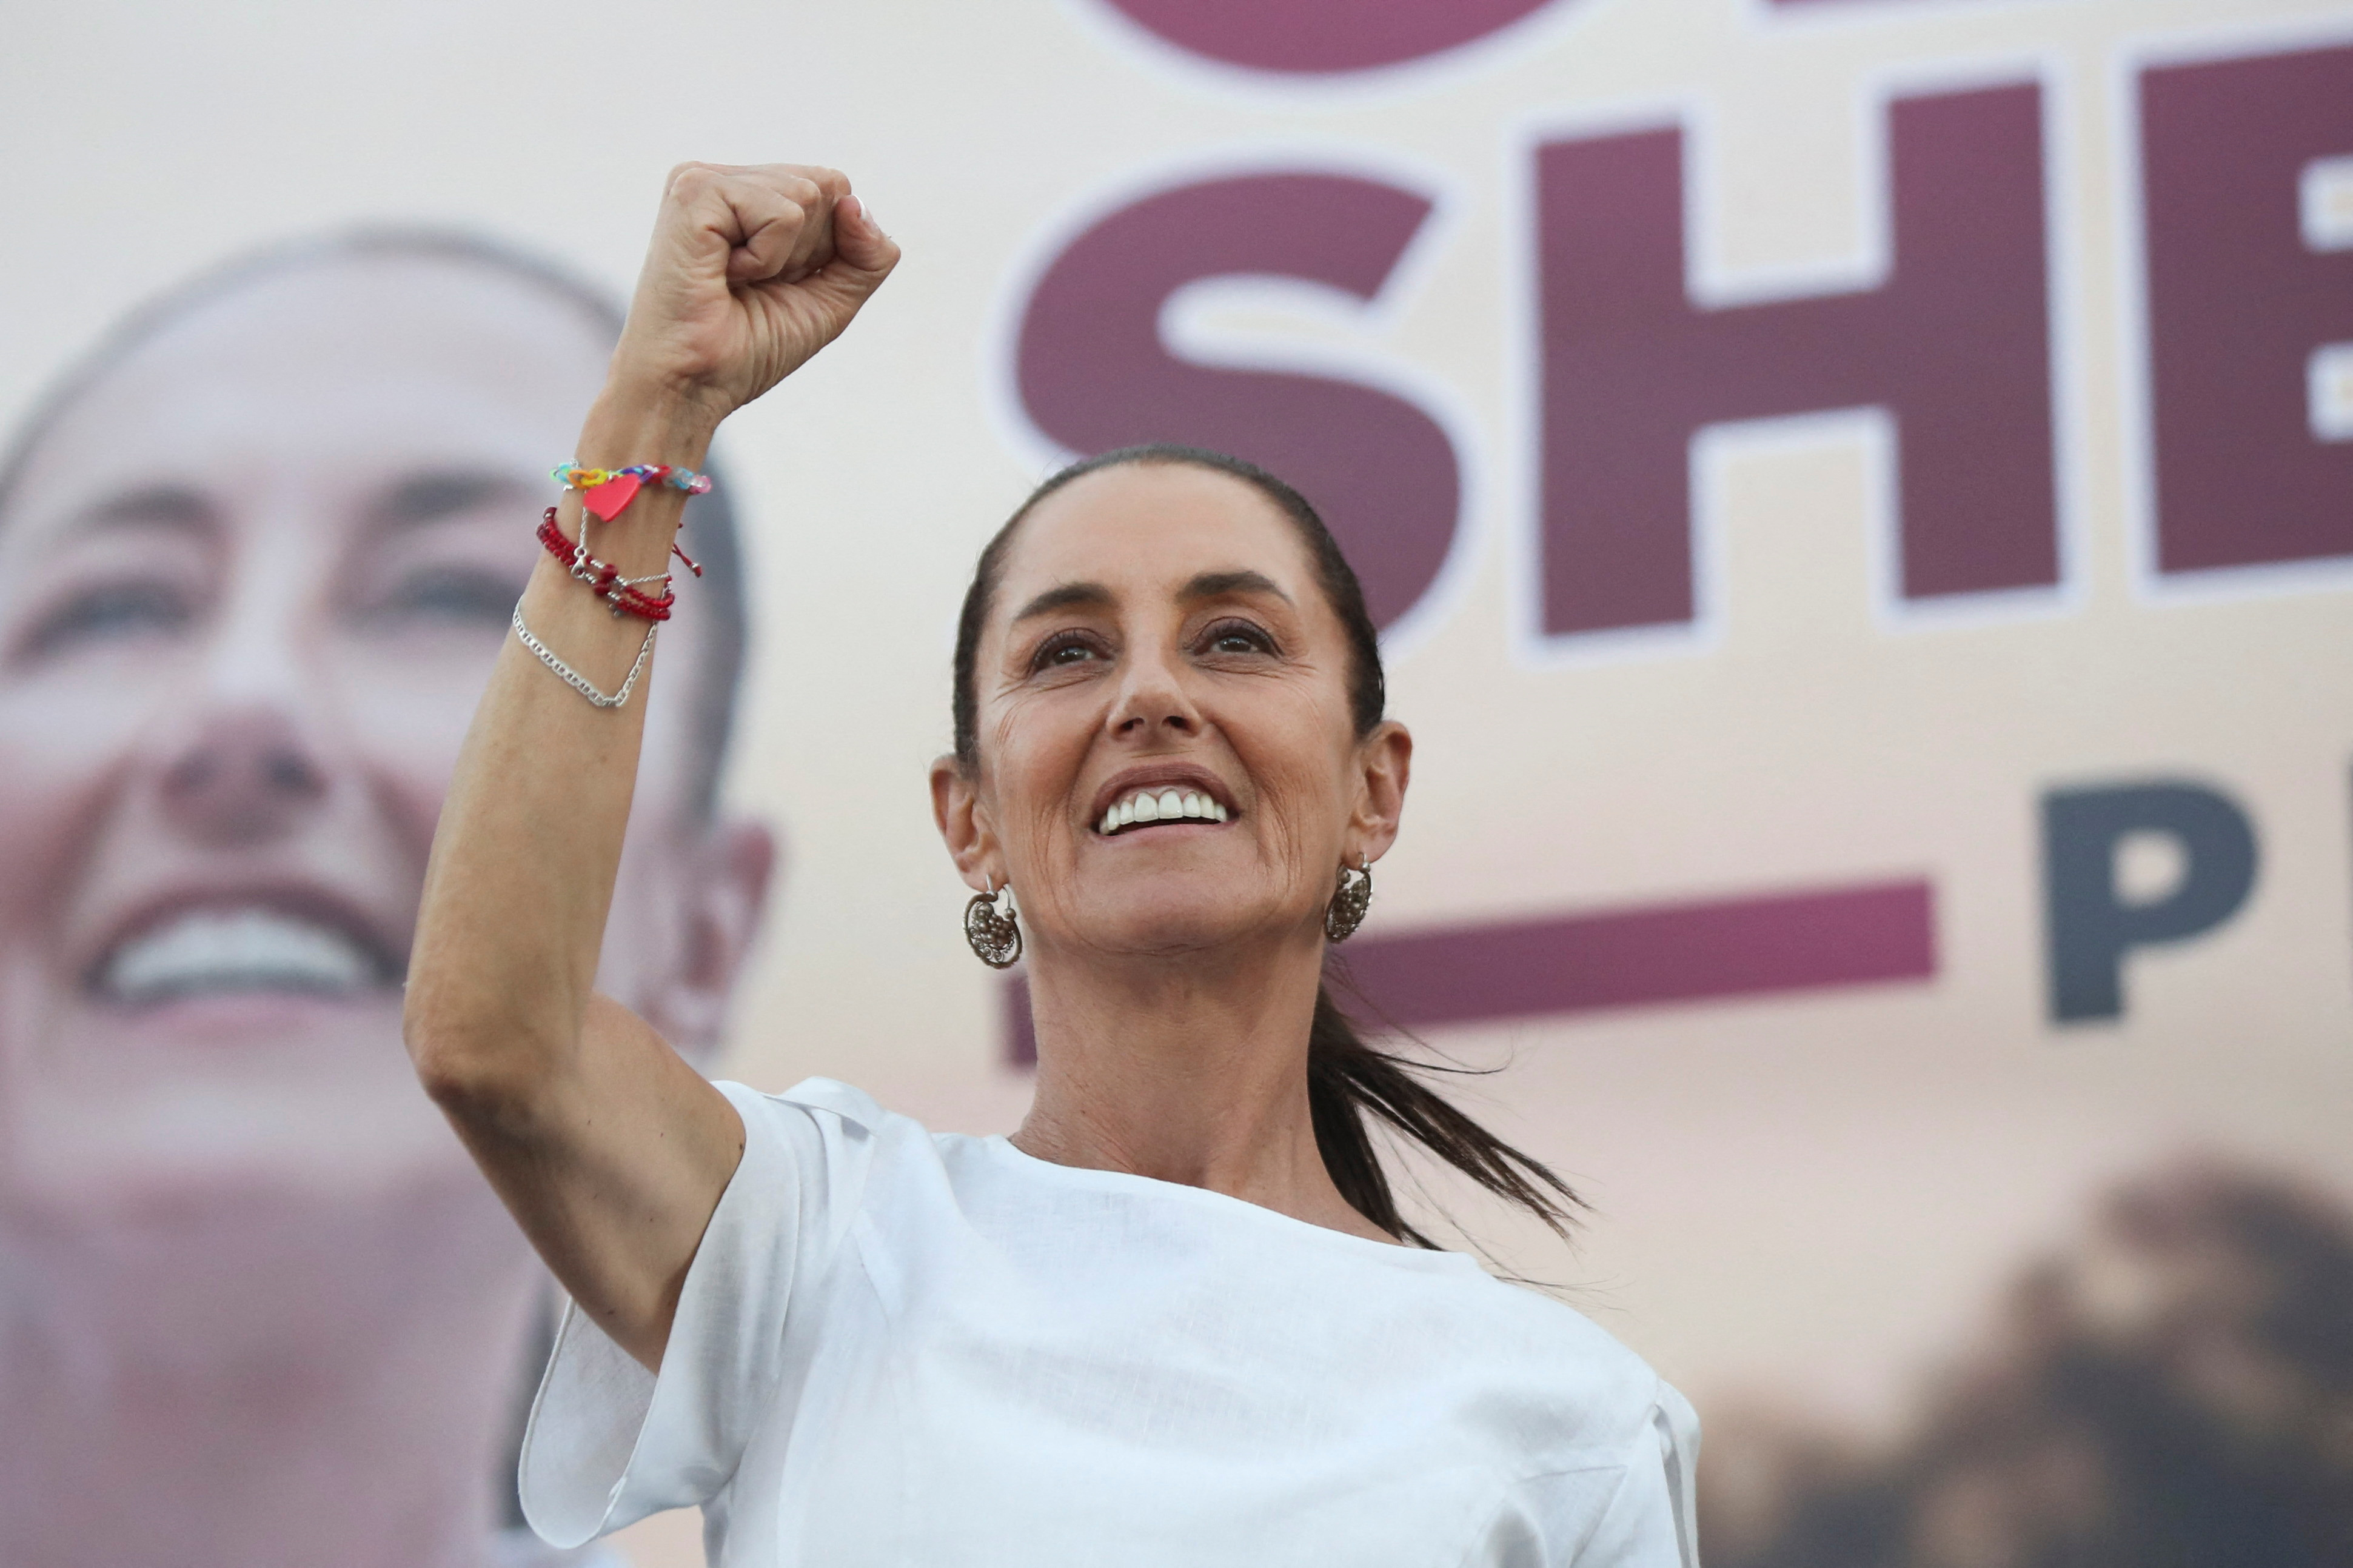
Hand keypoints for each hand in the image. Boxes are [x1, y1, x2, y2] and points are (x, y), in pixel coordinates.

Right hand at [608, 162, 900, 424]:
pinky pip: (782, 213)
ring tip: (734, 279)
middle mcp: (729, 179)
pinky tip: (722, 274)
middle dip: (809, 252)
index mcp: (753, 194)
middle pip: (830, 185)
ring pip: (808, 195)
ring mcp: (707, 179)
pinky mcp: (695, 190)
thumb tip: (856, 201)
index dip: (828, 249)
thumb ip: (868, 255)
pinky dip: (766, 259)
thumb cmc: (747, 348)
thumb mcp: (831, 300)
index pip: (837, 189)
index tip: (776, 283)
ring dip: (784, 259)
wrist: (691, 385)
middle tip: (753, 284)